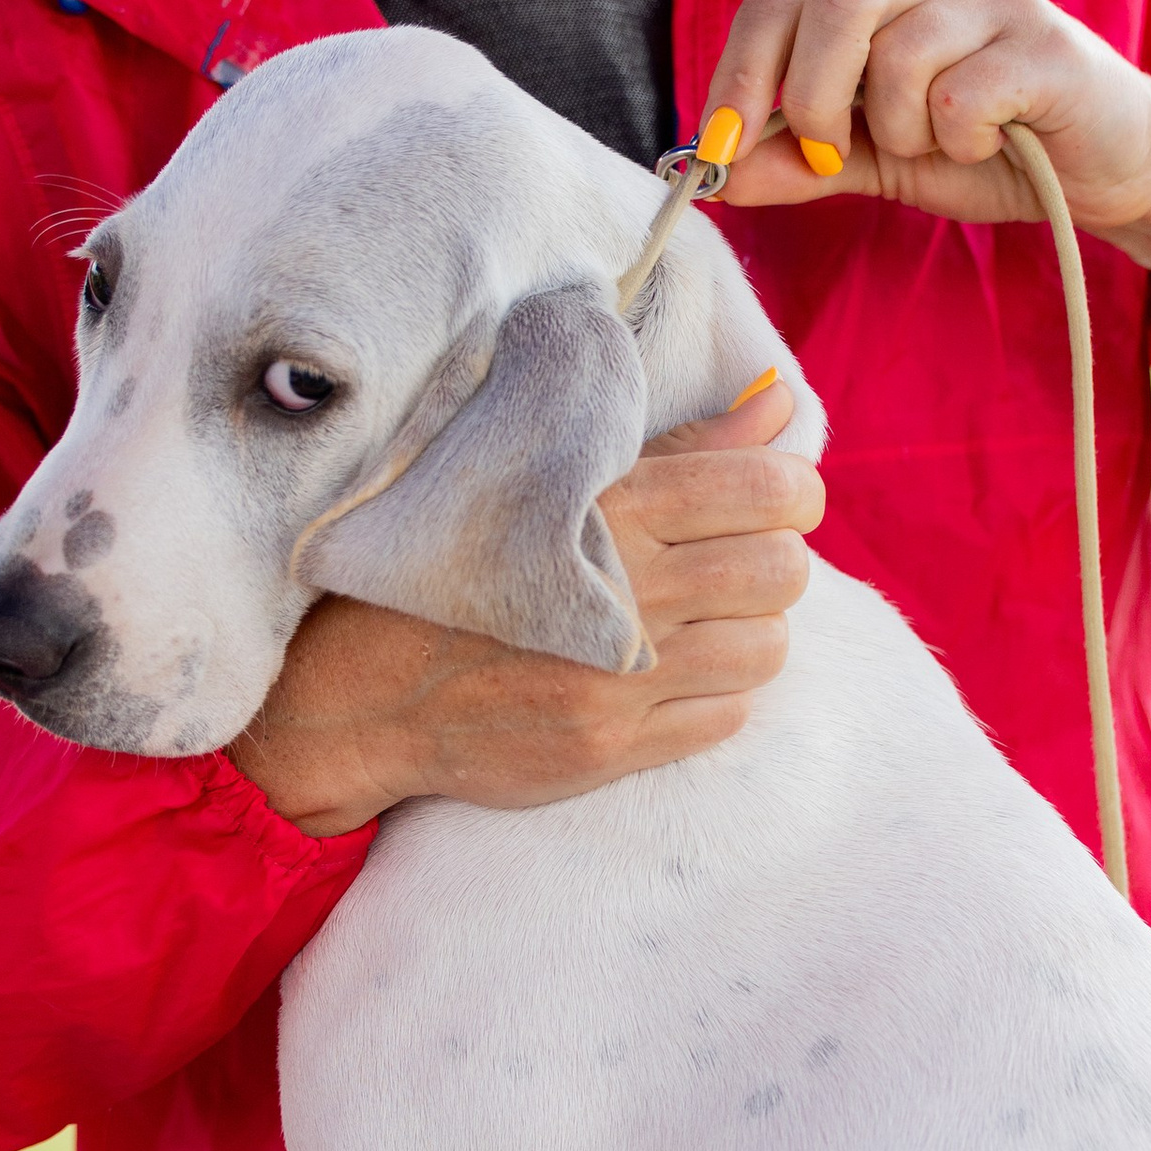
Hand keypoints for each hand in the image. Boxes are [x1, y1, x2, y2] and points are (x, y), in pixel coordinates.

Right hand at [230, 375, 820, 837]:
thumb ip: (679, 447)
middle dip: (773, 564)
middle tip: (730, 566)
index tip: (768, 500)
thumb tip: (777, 402)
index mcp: (608, 506)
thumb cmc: (455, 563)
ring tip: (698, 624)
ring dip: (748, 633)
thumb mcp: (550, 480)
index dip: (790, 493)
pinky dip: (715, 694)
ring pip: (768, 649)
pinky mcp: (611, 747)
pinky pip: (727, 716)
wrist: (360, 692)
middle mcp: (623, 589)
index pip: (770, 488)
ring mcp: (619, 677)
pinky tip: (666, 676)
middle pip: (783, 572)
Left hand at [703, 0, 1150, 320]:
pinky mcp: (1046, 43)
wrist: (1109, 168)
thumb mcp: (878, 159)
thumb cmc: (990, 149)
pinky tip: (992, 142)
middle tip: (831, 155)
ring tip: (940, 144)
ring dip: (901, 128)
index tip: (719, 147)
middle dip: (812, 97)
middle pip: (834, 0)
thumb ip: (798, 161)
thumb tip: (709, 176)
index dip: (738, 71)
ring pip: (898, 54)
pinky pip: (962, 93)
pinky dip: (960, 137)